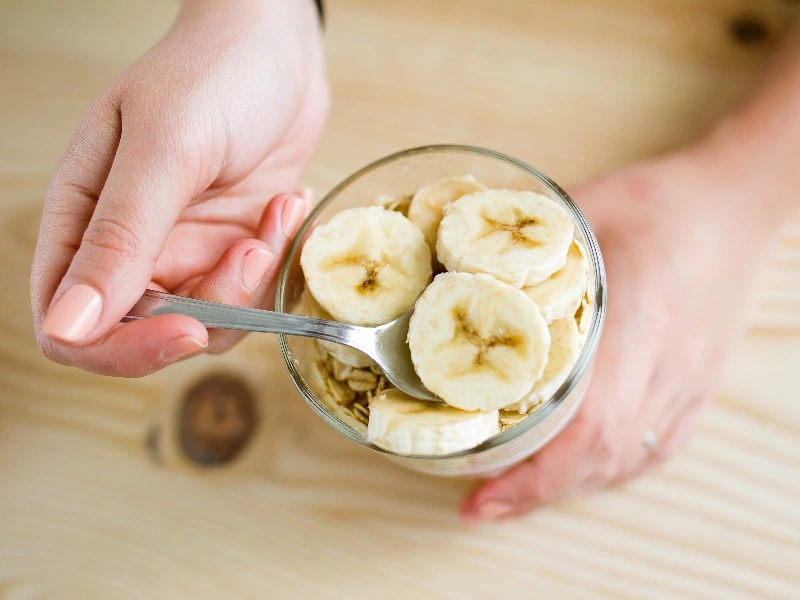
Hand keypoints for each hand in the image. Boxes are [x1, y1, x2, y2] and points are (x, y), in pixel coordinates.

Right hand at [31, 0, 327, 375]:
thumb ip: (119, 237)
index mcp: (83, 221)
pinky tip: (287, 202)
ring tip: (275, 211)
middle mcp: (131, 247)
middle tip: (250, 249)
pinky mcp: (233, 245)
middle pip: (152, 333)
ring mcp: (186, 249)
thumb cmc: (212, 74)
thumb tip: (67, 325)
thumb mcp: (165, 149)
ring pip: (212, 320)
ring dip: (253, 281)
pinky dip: (277, 260)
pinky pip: (254, 292)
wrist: (276, 45)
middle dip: (212, 308)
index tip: (187, 328)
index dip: (125, 349)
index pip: (73, 328)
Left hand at [460, 145, 775, 521]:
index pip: (589, 426)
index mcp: (638, 325)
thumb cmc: (666, 202)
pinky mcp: (698, 387)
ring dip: (565, 488)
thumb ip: (528, 245)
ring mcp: (688, 385)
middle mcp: (666, 369)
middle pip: (600, 459)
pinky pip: (652, 450)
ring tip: (512, 496)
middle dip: (534, 494)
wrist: (738, 205)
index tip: (481, 497)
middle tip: (477, 505)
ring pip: (625, 461)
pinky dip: (605, 471)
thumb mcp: (588, 207)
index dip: (534, 475)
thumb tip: (465, 260)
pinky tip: (576, 474)